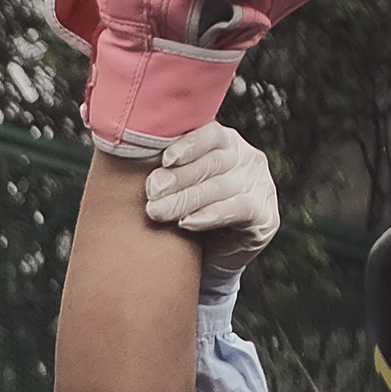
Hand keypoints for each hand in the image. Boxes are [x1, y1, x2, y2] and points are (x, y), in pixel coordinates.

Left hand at [141, 123, 279, 273]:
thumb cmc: (186, 211)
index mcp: (225, 143)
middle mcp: (247, 159)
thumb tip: (124, 155)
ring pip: (221, 187)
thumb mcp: (178, 186)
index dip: (188, 145)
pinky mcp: (266, 215)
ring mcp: (260, 185)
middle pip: (212, 162)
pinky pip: (239, 209)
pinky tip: (188, 222)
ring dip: (187, 199)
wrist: (211, 256)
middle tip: (151, 191)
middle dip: (178, 177)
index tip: (164, 160)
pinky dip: (211, 215)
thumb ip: (164, 168)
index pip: (211, 134)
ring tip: (158, 211)